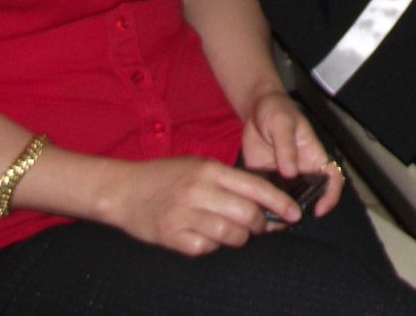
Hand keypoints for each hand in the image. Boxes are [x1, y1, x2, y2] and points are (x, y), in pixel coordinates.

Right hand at [97, 155, 297, 255]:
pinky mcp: (171, 235)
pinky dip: (212, 246)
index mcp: (209, 170)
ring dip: (239, 238)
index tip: (294, 213)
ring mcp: (184, 214)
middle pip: (246, 214)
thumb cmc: (164, 176)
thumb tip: (261, 197)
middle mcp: (199, 190)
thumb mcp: (198, 166)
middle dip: (260, 225)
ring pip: (230, 234)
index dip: (278, 202)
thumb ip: (228, 180)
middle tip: (260, 226)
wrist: (122, 189)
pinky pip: (205, 248)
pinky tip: (207, 238)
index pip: (254, 186)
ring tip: (236, 234)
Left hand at [238, 90, 341, 218]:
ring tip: (265, 220)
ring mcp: (283, 177)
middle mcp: (301, 170)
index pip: (332, 179)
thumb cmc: (276, 109)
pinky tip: (251, 211)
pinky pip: (266, 197)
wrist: (254, 107)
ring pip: (286, 202)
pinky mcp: (265, 179)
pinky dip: (261, 207)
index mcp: (313, 156)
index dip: (330, 196)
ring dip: (278, 213)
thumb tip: (291, 172)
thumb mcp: (282, 123)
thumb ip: (286, 146)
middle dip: (299, 212)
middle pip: (308, 197)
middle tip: (285, 220)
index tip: (318, 209)